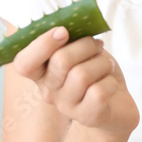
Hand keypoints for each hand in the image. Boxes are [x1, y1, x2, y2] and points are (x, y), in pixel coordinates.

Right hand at [12, 26, 138, 136]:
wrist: (118, 103)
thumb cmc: (96, 72)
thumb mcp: (81, 51)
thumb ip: (69, 40)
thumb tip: (66, 24)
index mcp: (41, 73)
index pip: (23, 63)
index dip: (41, 45)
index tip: (63, 31)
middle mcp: (49, 92)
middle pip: (60, 61)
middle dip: (85, 45)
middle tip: (97, 45)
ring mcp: (67, 107)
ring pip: (82, 75)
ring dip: (102, 63)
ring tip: (106, 66)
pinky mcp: (88, 117)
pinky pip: (98, 92)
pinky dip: (111, 82)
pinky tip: (111, 85)